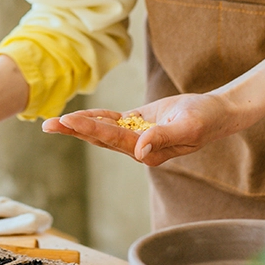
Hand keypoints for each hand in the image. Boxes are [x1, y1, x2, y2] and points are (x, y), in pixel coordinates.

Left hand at [45, 92, 259, 166]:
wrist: (217, 112)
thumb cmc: (205, 119)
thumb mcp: (188, 126)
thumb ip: (163, 137)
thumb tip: (139, 151)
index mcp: (149, 151)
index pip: (113, 139)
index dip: (90, 128)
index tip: (69, 120)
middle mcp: (139, 148)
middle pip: (100, 138)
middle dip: (73, 131)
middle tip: (47, 124)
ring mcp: (137, 137)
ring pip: (102, 130)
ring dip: (78, 126)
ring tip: (53, 123)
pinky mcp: (139, 124)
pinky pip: (112, 121)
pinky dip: (95, 117)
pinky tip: (76, 117)